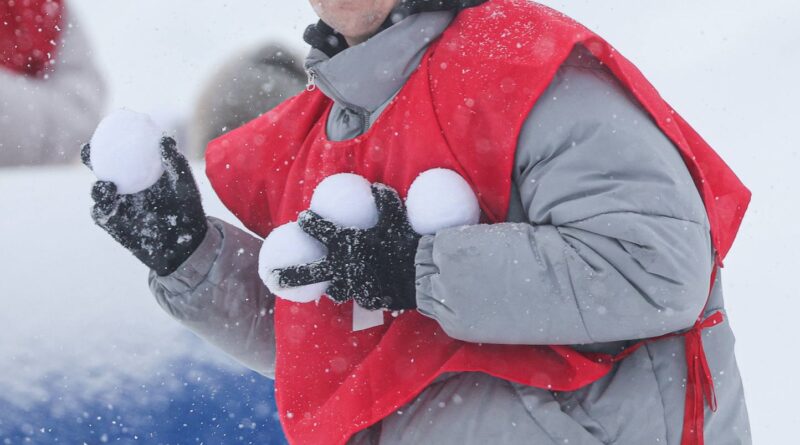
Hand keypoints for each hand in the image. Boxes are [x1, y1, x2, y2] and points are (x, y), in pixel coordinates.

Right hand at [82, 137, 206, 275]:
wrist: (186, 241)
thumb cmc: (187, 207)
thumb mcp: (183, 184)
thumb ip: (174, 162)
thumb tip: (165, 139)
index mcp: (138, 171)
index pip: (120, 151)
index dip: (110, 138)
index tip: (108, 127)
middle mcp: (124, 185)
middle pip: (100, 167)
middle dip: (90, 157)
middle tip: (89, 151)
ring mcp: (116, 204)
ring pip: (98, 192)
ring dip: (98, 187)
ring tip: (107, 186)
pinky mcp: (113, 225)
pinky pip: (101, 215)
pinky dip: (101, 209)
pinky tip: (108, 205)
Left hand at [275, 184, 420, 310]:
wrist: (423, 274)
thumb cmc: (406, 240)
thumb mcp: (395, 215)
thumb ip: (383, 200)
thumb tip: (375, 188)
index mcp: (346, 243)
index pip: (318, 230)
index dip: (308, 223)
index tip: (303, 219)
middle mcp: (344, 266)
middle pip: (308, 273)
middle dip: (288, 275)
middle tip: (272, 276)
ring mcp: (354, 286)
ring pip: (334, 290)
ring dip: (331, 285)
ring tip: (329, 285)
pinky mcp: (369, 299)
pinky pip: (360, 297)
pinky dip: (360, 292)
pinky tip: (363, 290)